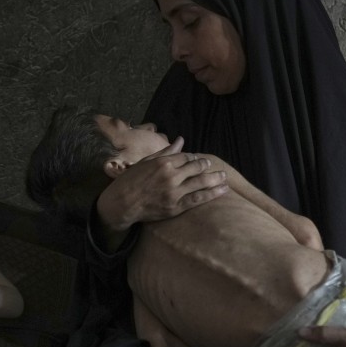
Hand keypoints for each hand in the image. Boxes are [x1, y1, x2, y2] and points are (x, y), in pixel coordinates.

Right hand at [96, 136, 228, 233]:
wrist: (121, 204)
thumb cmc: (130, 181)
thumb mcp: (146, 162)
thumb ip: (165, 152)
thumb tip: (181, 140)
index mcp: (163, 162)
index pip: (185, 157)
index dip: (193, 158)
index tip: (198, 160)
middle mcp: (170, 175)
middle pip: (196, 168)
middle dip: (206, 165)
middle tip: (211, 166)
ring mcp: (174, 192)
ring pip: (200, 182)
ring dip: (215, 178)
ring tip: (224, 177)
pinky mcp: (175, 206)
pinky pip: (197, 199)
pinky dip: (212, 194)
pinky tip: (222, 190)